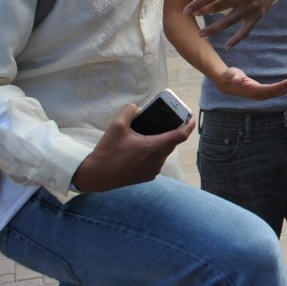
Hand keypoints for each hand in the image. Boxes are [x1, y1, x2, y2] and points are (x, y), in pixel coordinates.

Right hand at [72, 104, 193, 192]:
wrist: (96, 176)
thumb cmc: (107, 151)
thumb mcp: (116, 125)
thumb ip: (130, 111)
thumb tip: (139, 109)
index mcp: (153, 147)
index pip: (181, 135)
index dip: (189, 124)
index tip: (191, 116)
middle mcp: (157, 160)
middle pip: (172, 142)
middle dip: (171, 131)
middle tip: (165, 121)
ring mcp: (153, 170)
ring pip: (164, 152)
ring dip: (161, 142)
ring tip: (150, 134)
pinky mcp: (148, 176)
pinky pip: (157, 161)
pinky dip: (154, 153)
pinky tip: (142, 148)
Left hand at [184, 0, 286, 48]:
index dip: (198, 4)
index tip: (187, 11)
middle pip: (218, 9)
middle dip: (204, 13)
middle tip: (193, 16)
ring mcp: (250, 7)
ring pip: (229, 22)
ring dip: (214, 30)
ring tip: (202, 34)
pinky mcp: (257, 15)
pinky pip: (246, 30)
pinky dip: (237, 39)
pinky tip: (227, 46)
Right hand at [217, 66, 286, 99]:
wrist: (227, 83)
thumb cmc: (230, 77)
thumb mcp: (231, 75)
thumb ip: (234, 77)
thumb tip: (236, 80)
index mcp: (253, 91)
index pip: (270, 90)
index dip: (280, 86)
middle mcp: (259, 95)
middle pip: (278, 91)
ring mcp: (262, 95)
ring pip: (279, 92)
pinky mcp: (264, 92)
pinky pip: (278, 91)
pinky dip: (286, 86)